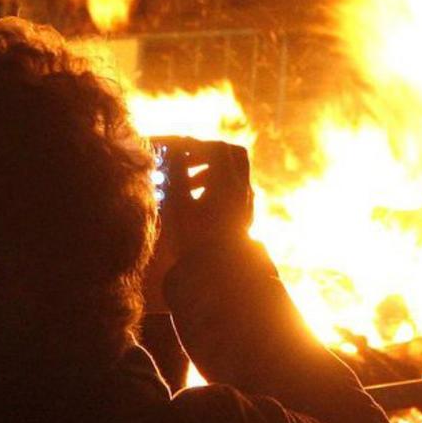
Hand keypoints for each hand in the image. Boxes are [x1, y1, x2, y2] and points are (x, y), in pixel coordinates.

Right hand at [142, 138, 253, 312]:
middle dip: (209, 153)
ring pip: (237, 172)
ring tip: (188, 185)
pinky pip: (237, 190)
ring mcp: (247, 204)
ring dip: (213, 170)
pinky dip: (220, 186)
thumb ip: (177, 172)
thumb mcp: (178, 203)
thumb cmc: (192, 239)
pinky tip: (199, 203)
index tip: (174, 153)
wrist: (215, 276)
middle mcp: (243, 190)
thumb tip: (175, 148)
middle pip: (233, 154)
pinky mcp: (245, 216)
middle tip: (187, 164)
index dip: (194, 146)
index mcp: (227, 184)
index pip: (216, 148)